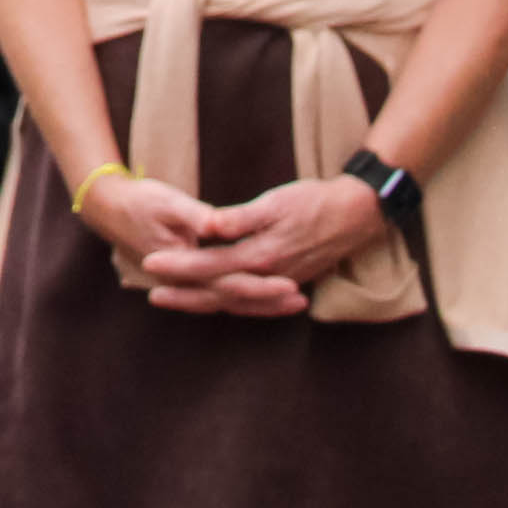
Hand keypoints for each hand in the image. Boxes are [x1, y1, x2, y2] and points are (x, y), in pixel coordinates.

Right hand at [76, 167, 288, 313]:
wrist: (108, 208)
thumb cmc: (139, 201)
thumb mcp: (166, 202)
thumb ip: (195, 216)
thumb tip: (218, 225)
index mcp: (182, 264)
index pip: (227, 283)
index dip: (260, 285)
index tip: (289, 283)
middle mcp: (184, 281)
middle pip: (232, 298)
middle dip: (268, 300)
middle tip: (300, 298)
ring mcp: (186, 282)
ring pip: (229, 301)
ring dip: (261, 304)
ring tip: (295, 302)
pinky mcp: (190, 276)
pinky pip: (222, 295)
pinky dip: (247, 299)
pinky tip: (268, 296)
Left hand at [142, 177, 383, 316]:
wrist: (356, 215)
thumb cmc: (314, 202)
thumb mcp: (275, 202)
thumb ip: (239, 218)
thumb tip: (208, 225)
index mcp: (260, 255)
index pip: (209, 265)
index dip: (178, 265)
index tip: (151, 262)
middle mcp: (268, 276)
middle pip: (217, 293)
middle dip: (184, 295)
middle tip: (153, 295)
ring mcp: (280, 283)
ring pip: (235, 302)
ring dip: (205, 303)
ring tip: (178, 301)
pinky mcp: (290, 282)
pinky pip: (254, 303)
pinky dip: (234, 305)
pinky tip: (222, 304)